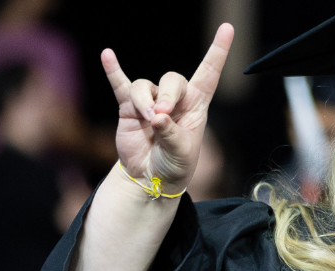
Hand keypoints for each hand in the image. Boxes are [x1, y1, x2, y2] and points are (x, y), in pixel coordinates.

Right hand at [103, 23, 233, 193]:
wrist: (152, 177)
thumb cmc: (175, 163)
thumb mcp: (181, 153)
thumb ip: (172, 135)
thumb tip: (158, 118)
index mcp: (197, 106)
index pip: (209, 73)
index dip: (218, 51)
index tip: (227, 29)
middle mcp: (175, 99)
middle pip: (172, 79)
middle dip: (168, 95)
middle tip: (162, 116)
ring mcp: (151, 101)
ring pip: (145, 85)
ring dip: (145, 101)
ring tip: (148, 121)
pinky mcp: (129, 108)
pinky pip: (121, 85)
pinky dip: (114, 71)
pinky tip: (108, 55)